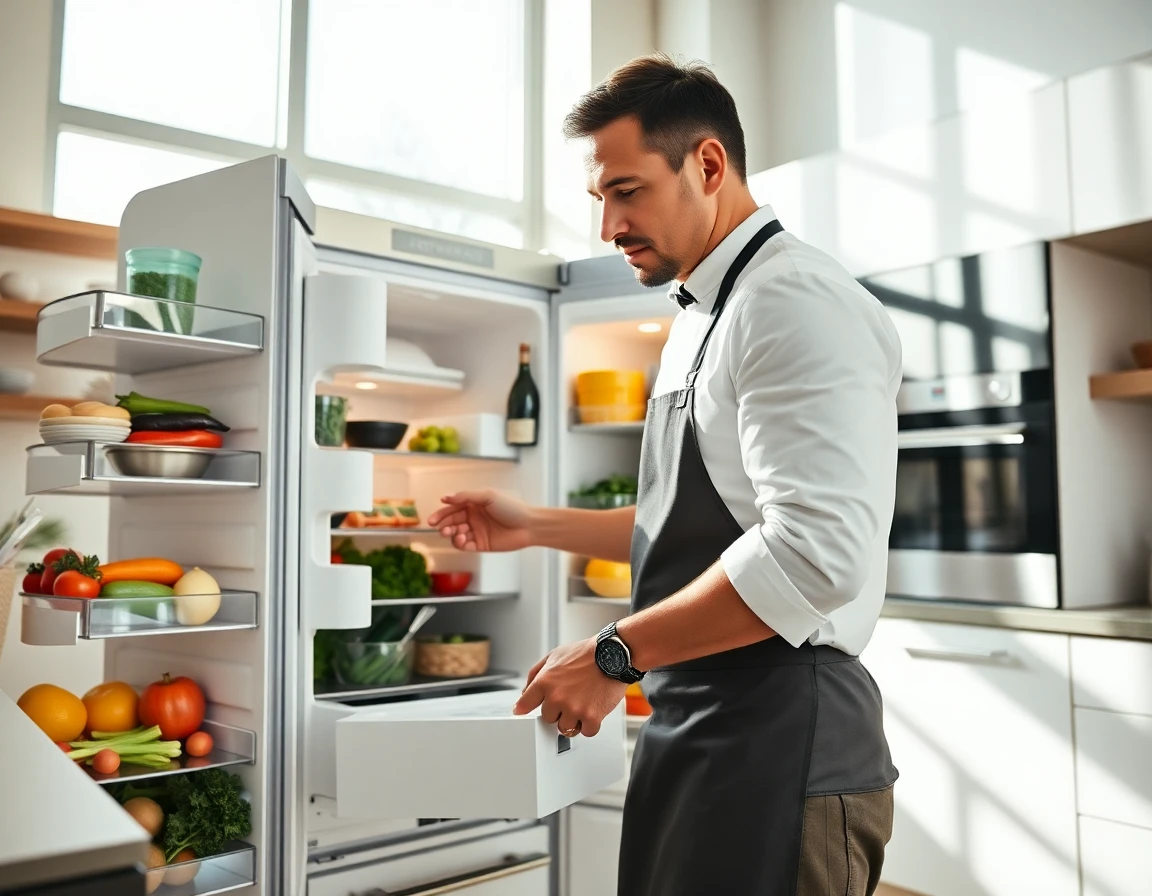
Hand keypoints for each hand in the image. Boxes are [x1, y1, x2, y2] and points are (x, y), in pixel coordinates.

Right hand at [427, 489, 534, 551]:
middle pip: (451, 521)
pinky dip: (459, 543)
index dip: (441, 513)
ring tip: (453, 532)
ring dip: (450, 533)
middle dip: (443, 525)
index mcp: (474, 504)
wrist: (528, 526)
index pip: (452, 508)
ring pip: (455, 534)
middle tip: (439, 528)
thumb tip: (445, 497)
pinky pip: (464, 545)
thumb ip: (466, 497)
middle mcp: (473, 517)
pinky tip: (461, 539)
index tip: (432, 519)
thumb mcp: (488, 496)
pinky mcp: (480, 545)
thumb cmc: (511, 508)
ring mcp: (476, 531)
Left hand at [512, 640, 626, 736]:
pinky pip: (586, 732)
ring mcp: (574, 709)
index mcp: (545, 682)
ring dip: (573, 720)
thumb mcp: (554, 655)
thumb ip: (536, 674)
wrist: (613, 655)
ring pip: (566, 728)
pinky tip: (593, 711)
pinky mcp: (592, 717)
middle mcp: (557, 697)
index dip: (523, 710)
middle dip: (557, 710)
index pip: (525, 704)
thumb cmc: (586, 654)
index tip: (521, 714)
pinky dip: (590, 725)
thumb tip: (525, 692)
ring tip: (582, 703)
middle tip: (570, 697)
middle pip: (548, 718)